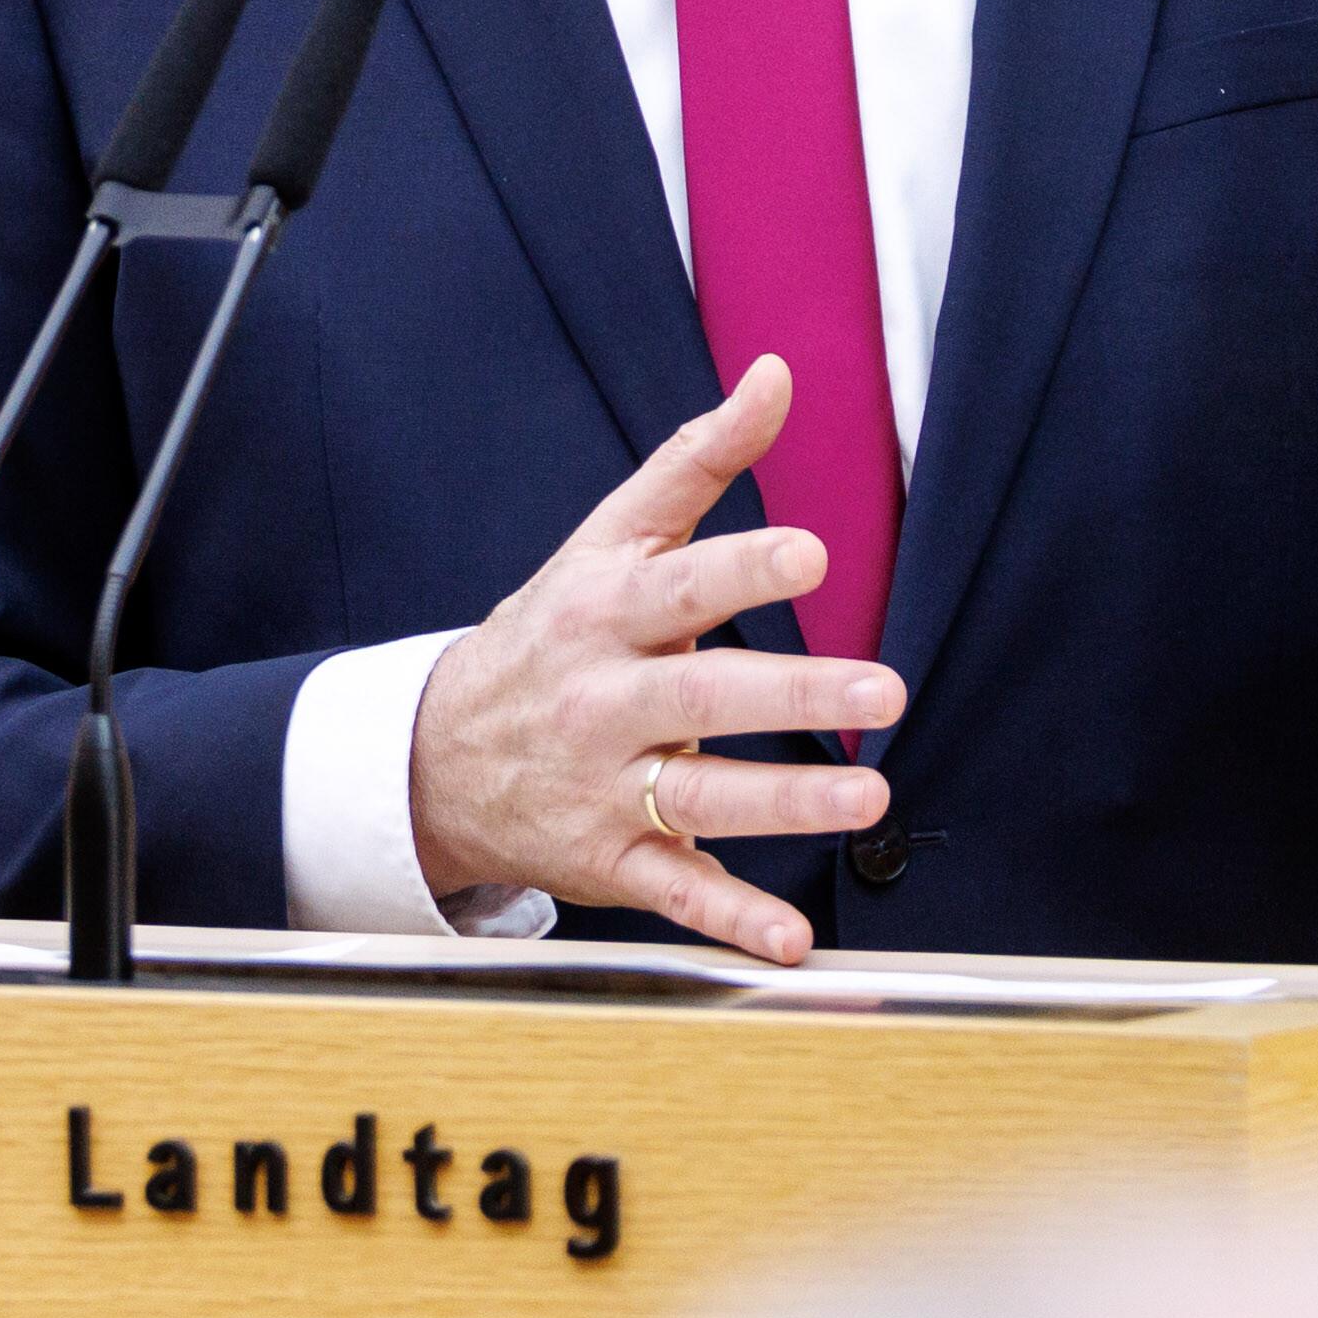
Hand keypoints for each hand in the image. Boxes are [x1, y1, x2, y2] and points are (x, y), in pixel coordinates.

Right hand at [408, 358, 907, 964]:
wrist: (434, 756)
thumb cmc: (551, 636)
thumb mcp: (607, 539)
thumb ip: (698, 460)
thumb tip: (775, 377)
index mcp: (605, 613)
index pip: (679, 586)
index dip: (743, 571)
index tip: (810, 556)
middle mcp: (604, 701)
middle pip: (702, 697)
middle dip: (794, 695)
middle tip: (883, 691)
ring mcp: (606, 786)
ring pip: (699, 798)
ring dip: (784, 805)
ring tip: (866, 801)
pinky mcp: (611, 859)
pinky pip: (676, 891)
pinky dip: (733, 920)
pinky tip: (794, 940)